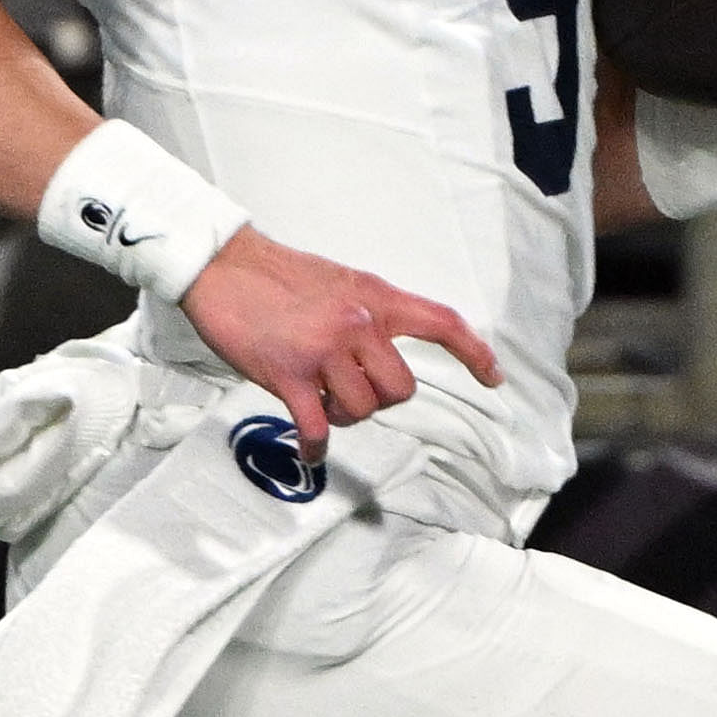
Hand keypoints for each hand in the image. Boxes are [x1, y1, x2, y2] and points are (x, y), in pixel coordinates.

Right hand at [182, 224, 501, 454]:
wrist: (224, 265)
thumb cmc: (278, 276)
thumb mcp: (342, 282)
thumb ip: (370, 314)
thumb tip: (384, 352)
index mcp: (376, 298)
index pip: (442, 324)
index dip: (475, 354)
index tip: (493, 379)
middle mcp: (359, 323)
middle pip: (400, 389)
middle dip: (379, 398)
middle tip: (350, 389)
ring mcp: (325, 350)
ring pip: (362, 409)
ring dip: (343, 414)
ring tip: (319, 399)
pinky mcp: (289, 375)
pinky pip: (318, 427)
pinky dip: (315, 446)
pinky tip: (310, 450)